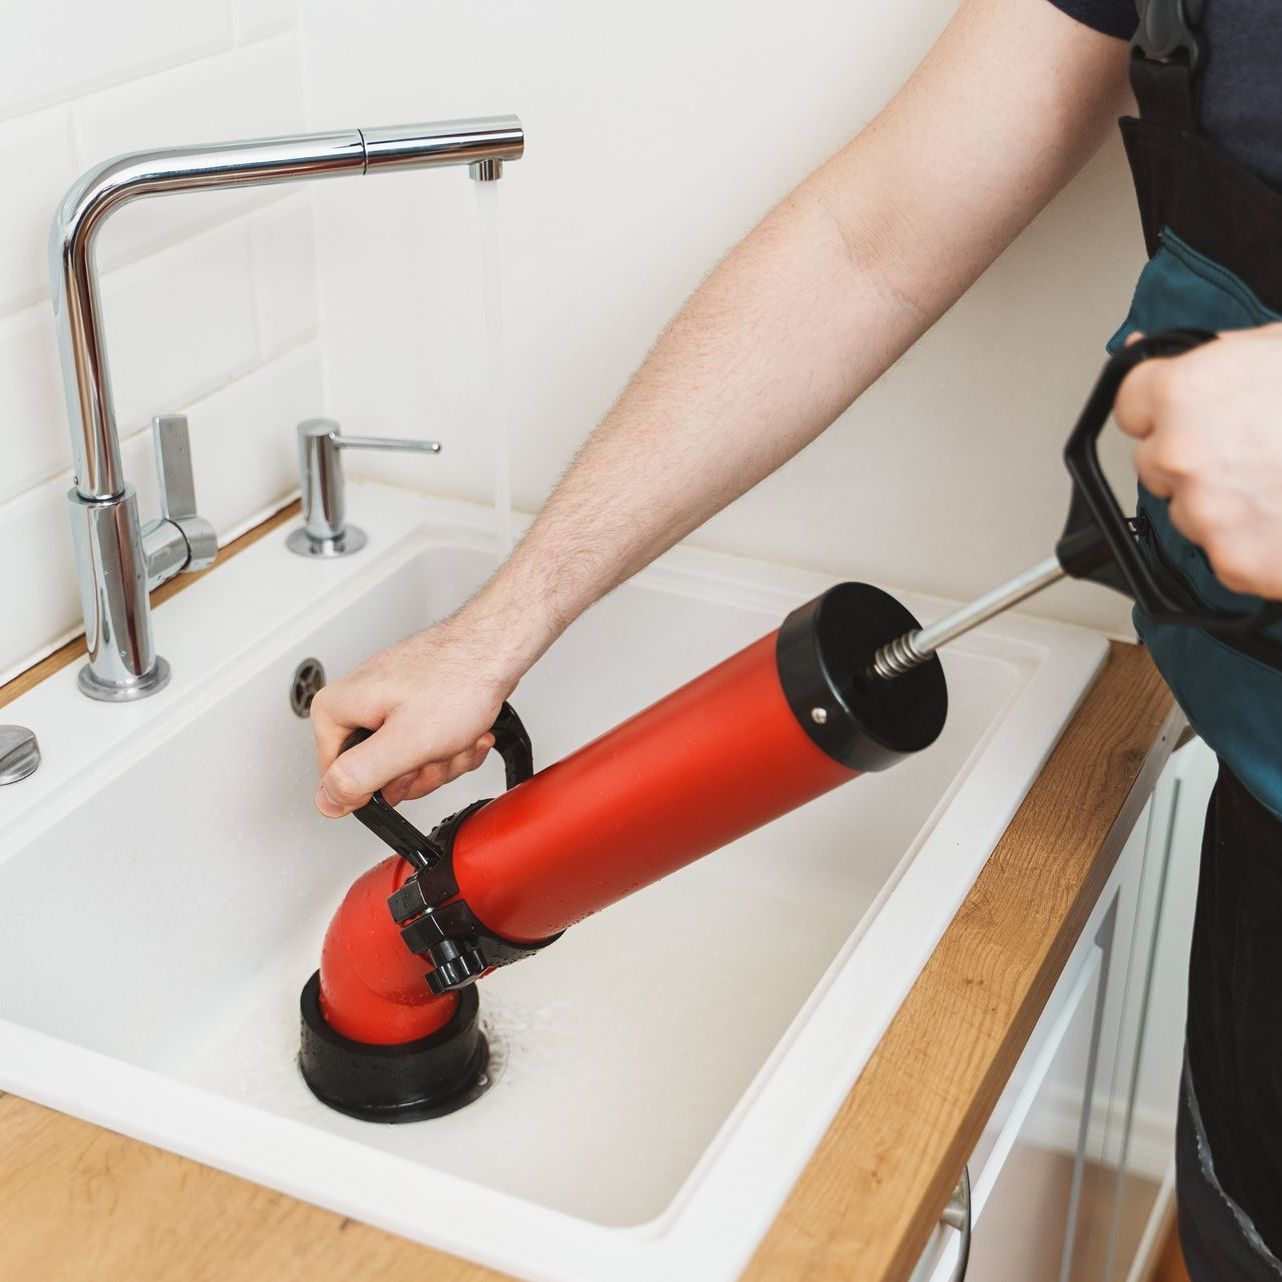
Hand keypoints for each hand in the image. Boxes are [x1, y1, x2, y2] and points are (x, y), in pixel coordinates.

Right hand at [310, 615, 517, 817]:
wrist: (496, 648)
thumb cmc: (458, 680)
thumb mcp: (404, 743)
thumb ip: (359, 776)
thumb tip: (327, 801)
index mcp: (336, 711)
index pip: (339, 781)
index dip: (380, 787)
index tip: (406, 772)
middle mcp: (355, 704)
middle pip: (380, 775)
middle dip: (420, 772)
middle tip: (438, 751)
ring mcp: (386, 704)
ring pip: (410, 763)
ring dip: (443, 759)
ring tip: (457, 736)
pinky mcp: (414, 705)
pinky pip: (428, 746)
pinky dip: (453, 746)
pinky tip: (467, 732)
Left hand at [1115, 324, 1281, 598]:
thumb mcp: (1280, 347)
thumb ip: (1210, 354)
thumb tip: (1141, 350)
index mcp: (1187, 390)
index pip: (1130, 402)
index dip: (1162, 406)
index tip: (1186, 413)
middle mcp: (1182, 452)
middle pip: (1157, 462)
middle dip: (1195, 458)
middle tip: (1259, 450)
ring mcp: (1205, 512)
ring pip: (1189, 511)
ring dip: (1224, 503)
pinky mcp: (1234, 562)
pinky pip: (1225, 555)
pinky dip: (1254, 546)